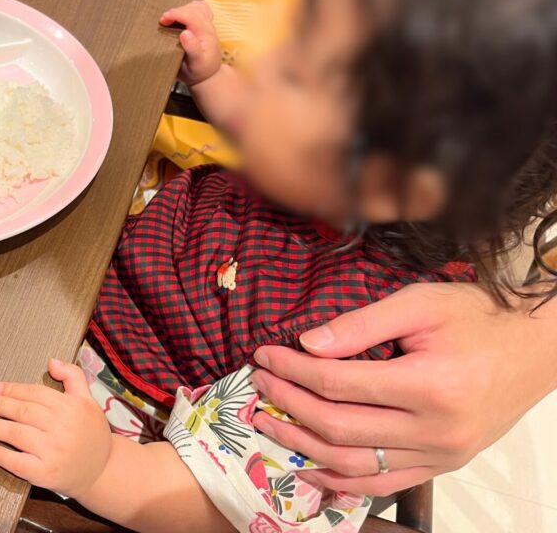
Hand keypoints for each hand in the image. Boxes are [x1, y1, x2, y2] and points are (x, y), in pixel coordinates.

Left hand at [0, 359, 112, 498]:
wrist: (103, 471)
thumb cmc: (92, 433)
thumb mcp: (88, 400)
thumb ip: (73, 376)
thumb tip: (51, 362)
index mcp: (71, 407)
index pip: (35, 394)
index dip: (13, 389)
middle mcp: (62, 428)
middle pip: (23, 412)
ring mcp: (53, 452)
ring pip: (17, 435)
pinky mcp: (46, 473)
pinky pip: (19, 463)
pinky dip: (3, 456)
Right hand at [160, 1, 222, 85]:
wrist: (208, 75)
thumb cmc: (199, 71)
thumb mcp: (196, 63)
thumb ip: (192, 48)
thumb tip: (185, 33)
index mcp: (206, 34)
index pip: (191, 16)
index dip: (176, 14)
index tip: (163, 20)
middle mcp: (208, 27)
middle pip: (192, 8)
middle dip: (176, 11)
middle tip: (163, 21)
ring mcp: (207, 25)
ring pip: (196, 6)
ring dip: (182, 8)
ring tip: (171, 18)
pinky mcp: (204, 25)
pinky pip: (200, 9)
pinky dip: (189, 8)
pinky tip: (182, 14)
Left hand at [250, 283, 556, 496]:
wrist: (536, 349)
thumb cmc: (478, 318)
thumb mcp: (420, 303)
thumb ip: (362, 323)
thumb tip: (307, 343)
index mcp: (430, 385)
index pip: (339, 384)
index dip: (293, 371)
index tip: (265, 355)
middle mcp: (435, 429)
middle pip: (339, 426)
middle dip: (288, 405)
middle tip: (258, 384)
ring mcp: (441, 455)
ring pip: (354, 463)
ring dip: (301, 445)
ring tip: (267, 422)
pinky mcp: (443, 466)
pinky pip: (381, 483)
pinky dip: (339, 480)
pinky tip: (307, 466)